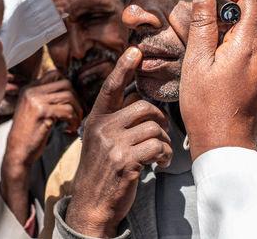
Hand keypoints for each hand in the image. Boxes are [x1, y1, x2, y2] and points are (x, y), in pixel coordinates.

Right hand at [0, 71, 82, 223]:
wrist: (17, 153)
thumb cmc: (29, 134)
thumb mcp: (34, 110)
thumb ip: (46, 97)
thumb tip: (70, 89)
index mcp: (29, 88)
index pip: (55, 73)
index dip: (68, 85)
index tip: (72, 100)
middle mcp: (31, 91)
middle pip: (66, 83)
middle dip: (76, 98)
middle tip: (77, 113)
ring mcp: (36, 100)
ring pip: (69, 96)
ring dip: (77, 111)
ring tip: (74, 122)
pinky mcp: (42, 112)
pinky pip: (67, 110)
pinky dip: (73, 120)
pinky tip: (70, 129)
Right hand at [66, 47, 172, 236]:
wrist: (91, 206)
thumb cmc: (103, 172)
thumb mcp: (101, 142)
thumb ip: (116, 122)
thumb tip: (142, 103)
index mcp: (96, 120)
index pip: (111, 88)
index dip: (123, 68)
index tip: (135, 50)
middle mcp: (102, 129)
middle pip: (144, 107)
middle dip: (160, 121)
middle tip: (162, 135)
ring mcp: (112, 145)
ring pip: (154, 128)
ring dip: (164, 142)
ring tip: (160, 154)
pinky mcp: (125, 162)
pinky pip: (157, 147)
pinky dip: (165, 156)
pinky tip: (159, 164)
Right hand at [178, 0, 256, 160]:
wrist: (225, 143)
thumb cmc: (205, 104)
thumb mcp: (196, 60)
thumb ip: (202, 23)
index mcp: (248, 44)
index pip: (251, 0)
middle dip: (242, 1)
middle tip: (217, 4)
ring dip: (245, 21)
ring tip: (218, 29)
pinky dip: (249, 40)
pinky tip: (227, 53)